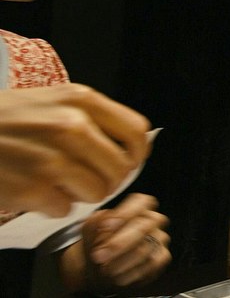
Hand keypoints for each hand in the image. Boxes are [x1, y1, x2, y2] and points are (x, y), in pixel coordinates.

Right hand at [0, 84, 150, 216]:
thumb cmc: (3, 119)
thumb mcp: (49, 101)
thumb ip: (90, 117)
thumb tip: (132, 147)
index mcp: (80, 100)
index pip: (136, 131)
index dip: (136, 153)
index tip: (127, 163)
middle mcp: (71, 126)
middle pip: (120, 169)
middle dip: (106, 180)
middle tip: (84, 178)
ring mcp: (53, 158)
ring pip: (97, 193)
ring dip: (79, 194)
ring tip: (55, 182)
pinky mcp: (33, 187)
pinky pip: (65, 210)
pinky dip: (51, 207)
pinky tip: (33, 190)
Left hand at [61, 193, 170, 292]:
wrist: (100, 270)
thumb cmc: (98, 245)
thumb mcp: (89, 233)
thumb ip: (95, 223)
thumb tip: (105, 220)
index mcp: (137, 207)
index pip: (141, 201)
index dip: (126, 213)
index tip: (106, 226)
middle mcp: (153, 220)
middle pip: (143, 226)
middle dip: (119, 244)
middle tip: (98, 256)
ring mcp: (160, 238)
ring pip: (145, 248)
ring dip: (121, 261)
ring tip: (105, 270)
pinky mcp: (163, 257)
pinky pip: (152, 264)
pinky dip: (133, 273)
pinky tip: (119, 278)